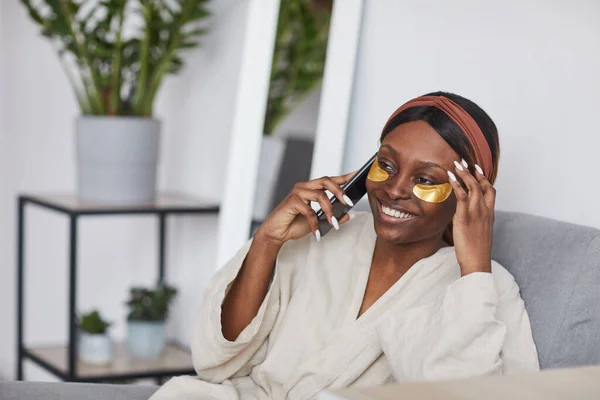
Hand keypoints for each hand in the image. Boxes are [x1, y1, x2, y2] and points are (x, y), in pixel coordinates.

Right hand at [255, 173, 354, 247]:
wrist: (276, 233)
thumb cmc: (295, 224)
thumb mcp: (319, 221)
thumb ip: (333, 216)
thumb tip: (348, 214)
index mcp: (312, 188)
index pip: (331, 180)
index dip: (344, 177)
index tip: (358, 175)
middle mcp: (305, 187)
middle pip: (326, 181)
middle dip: (340, 191)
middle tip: (349, 202)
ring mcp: (297, 193)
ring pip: (320, 195)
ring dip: (329, 210)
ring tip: (333, 224)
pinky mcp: (291, 201)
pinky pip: (309, 210)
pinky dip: (315, 223)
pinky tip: (317, 233)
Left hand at [447, 160, 495, 275]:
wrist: (477, 262)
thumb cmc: (476, 252)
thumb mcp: (479, 234)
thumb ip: (474, 223)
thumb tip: (464, 218)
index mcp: (490, 214)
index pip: (490, 191)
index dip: (484, 178)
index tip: (477, 169)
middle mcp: (486, 211)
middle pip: (483, 184)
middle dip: (473, 171)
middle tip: (464, 161)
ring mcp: (477, 213)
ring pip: (473, 186)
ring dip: (464, 173)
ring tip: (456, 164)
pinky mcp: (465, 217)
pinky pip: (462, 196)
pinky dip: (457, 184)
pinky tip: (451, 176)